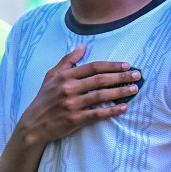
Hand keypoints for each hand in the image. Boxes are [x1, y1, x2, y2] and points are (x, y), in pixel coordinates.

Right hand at [14, 46, 138, 148]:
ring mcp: (73, 104)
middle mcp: (69, 88)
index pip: (92, 67)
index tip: (127, 65)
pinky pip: (98, 114)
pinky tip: (124, 107)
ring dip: (120, 92)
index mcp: (65, 76)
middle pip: (100, 80)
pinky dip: (112, 110)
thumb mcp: (51, 76)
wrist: (33, 124)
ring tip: (134, 89)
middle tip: (137, 75)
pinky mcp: (76, 119)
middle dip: (121, 77)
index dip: (111, 65)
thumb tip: (83, 46)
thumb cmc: (44, 98)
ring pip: (101, 96)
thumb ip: (68, 61)